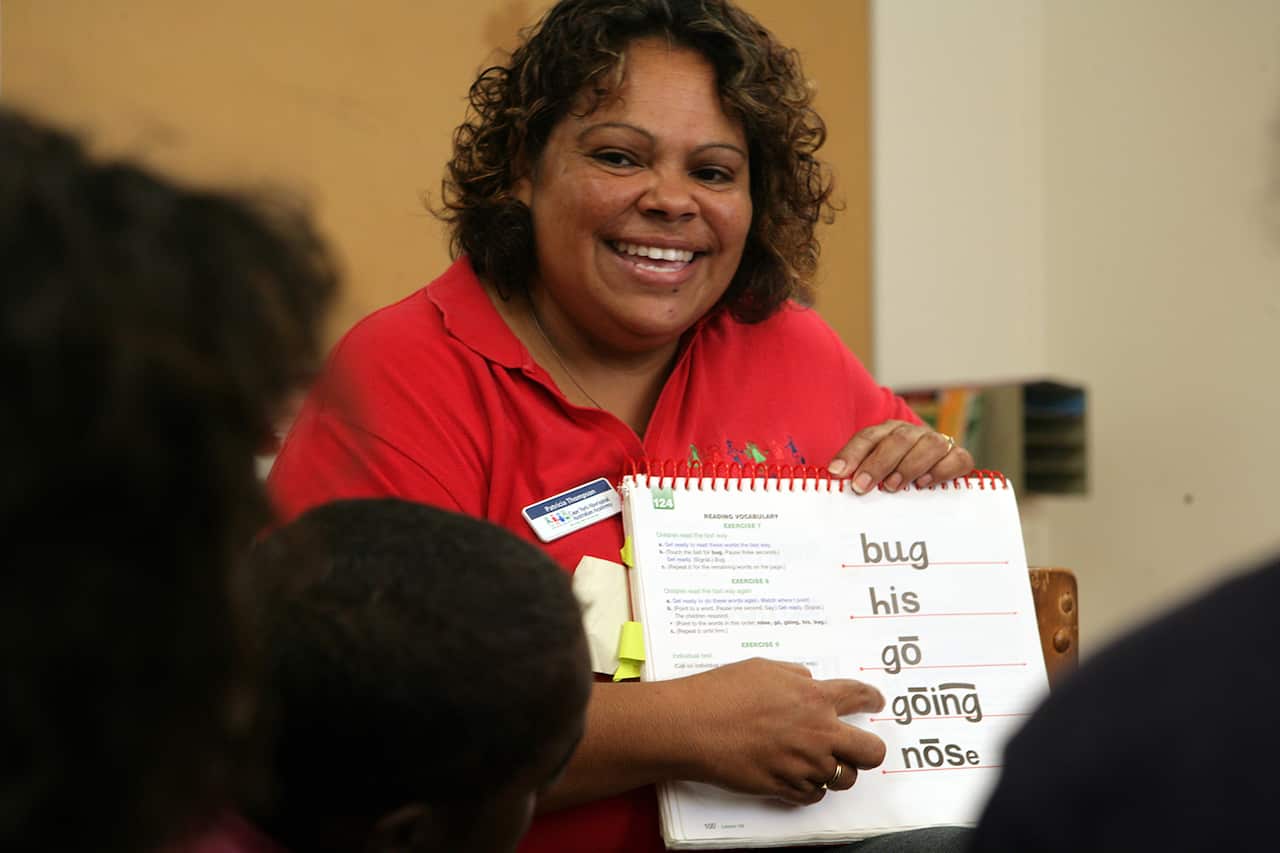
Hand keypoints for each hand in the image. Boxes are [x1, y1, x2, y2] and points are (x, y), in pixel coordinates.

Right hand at [669, 658, 885, 804]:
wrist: (692, 726)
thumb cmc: (720, 693)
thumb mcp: (762, 668)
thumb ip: (794, 676)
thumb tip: (808, 682)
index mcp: (813, 697)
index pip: (859, 696)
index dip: (872, 699)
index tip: (875, 702)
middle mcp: (817, 733)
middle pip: (870, 751)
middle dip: (869, 749)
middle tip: (859, 745)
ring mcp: (803, 764)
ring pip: (844, 778)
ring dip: (836, 770)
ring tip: (820, 761)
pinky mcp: (785, 787)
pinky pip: (814, 795)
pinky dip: (811, 788)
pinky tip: (798, 776)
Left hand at [827, 419, 973, 492]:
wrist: (934, 467)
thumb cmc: (895, 472)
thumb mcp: (874, 469)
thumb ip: (858, 472)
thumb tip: (836, 480)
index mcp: (888, 431)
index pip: (868, 436)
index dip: (852, 453)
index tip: (837, 472)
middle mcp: (913, 433)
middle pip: (898, 439)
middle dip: (878, 463)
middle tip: (862, 486)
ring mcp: (938, 443)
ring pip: (930, 444)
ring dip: (909, 465)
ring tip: (892, 486)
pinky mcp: (958, 456)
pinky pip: (957, 458)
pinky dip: (942, 471)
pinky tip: (924, 484)